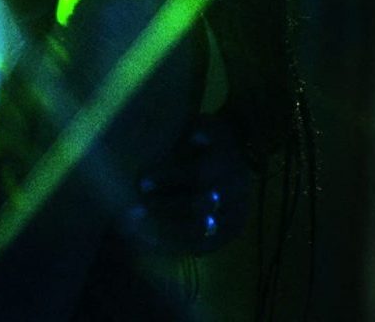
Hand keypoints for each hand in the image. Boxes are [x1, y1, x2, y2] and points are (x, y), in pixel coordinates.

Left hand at [120, 115, 252, 255]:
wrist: (242, 158)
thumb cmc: (212, 140)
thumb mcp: (208, 127)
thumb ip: (199, 130)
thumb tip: (192, 137)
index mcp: (227, 164)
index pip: (198, 174)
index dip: (169, 179)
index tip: (141, 183)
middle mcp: (235, 192)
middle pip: (198, 205)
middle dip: (164, 209)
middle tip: (132, 211)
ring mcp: (235, 215)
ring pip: (200, 232)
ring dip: (166, 234)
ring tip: (136, 233)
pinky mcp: (231, 233)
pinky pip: (203, 246)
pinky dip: (175, 247)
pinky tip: (150, 245)